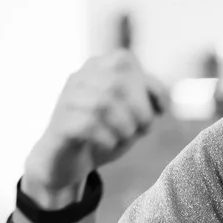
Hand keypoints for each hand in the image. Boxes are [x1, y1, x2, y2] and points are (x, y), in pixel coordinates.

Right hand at [23, 50, 169, 205]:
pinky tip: (108, 145)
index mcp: (97, 68)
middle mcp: (78, 78)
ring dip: (124, 126)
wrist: (66, 162)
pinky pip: (88, 125)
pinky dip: (107, 139)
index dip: (150, 85)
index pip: (124, 60)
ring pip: (103, 103)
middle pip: (116, 82)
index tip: (159, 111)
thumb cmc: (104, 134)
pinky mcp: (59, 124)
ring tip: (124, 138)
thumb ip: (148, 102)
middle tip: (142, 130)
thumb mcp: (132, 116)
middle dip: (140, 110)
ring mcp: (66, 99)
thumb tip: (163, 101)